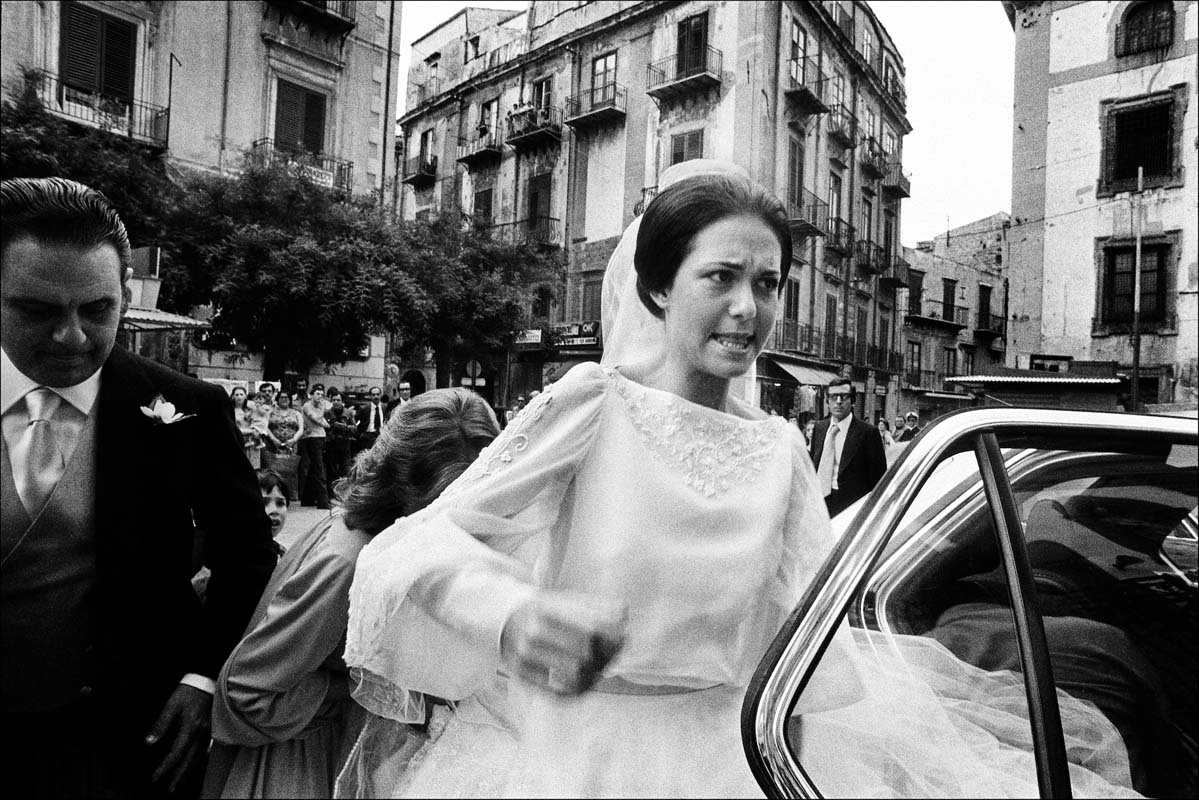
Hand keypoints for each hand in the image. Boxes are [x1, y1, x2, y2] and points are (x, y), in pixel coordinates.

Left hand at [144, 684, 212, 792]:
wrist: (208, 676)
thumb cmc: (190, 688)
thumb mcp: (171, 703)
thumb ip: (161, 723)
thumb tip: (149, 742)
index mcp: (190, 726)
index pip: (176, 753)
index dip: (165, 767)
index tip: (155, 777)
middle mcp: (202, 731)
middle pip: (190, 759)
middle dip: (179, 775)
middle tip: (170, 788)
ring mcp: (210, 729)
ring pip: (199, 755)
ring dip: (188, 769)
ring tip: (179, 779)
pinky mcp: (213, 726)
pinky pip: (205, 748)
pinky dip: (198, 758)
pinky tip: (194, 761)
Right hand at [501, 592, 626, 695]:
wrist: (501, 620)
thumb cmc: (543, 609)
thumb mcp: (564, 598)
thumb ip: (595, 605)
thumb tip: (623, 612)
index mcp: (546, 609)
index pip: (590, 627)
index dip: (613, 636)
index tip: (623, 637)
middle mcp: (533, 633)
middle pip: (585, 653)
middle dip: (606, 655)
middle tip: (614, 654)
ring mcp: (525, 656)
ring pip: (574, 674)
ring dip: (595, 674)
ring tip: (601, 668)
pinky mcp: (522, 675)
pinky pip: (558, 692)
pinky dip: (578, 689)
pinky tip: (586, 680)